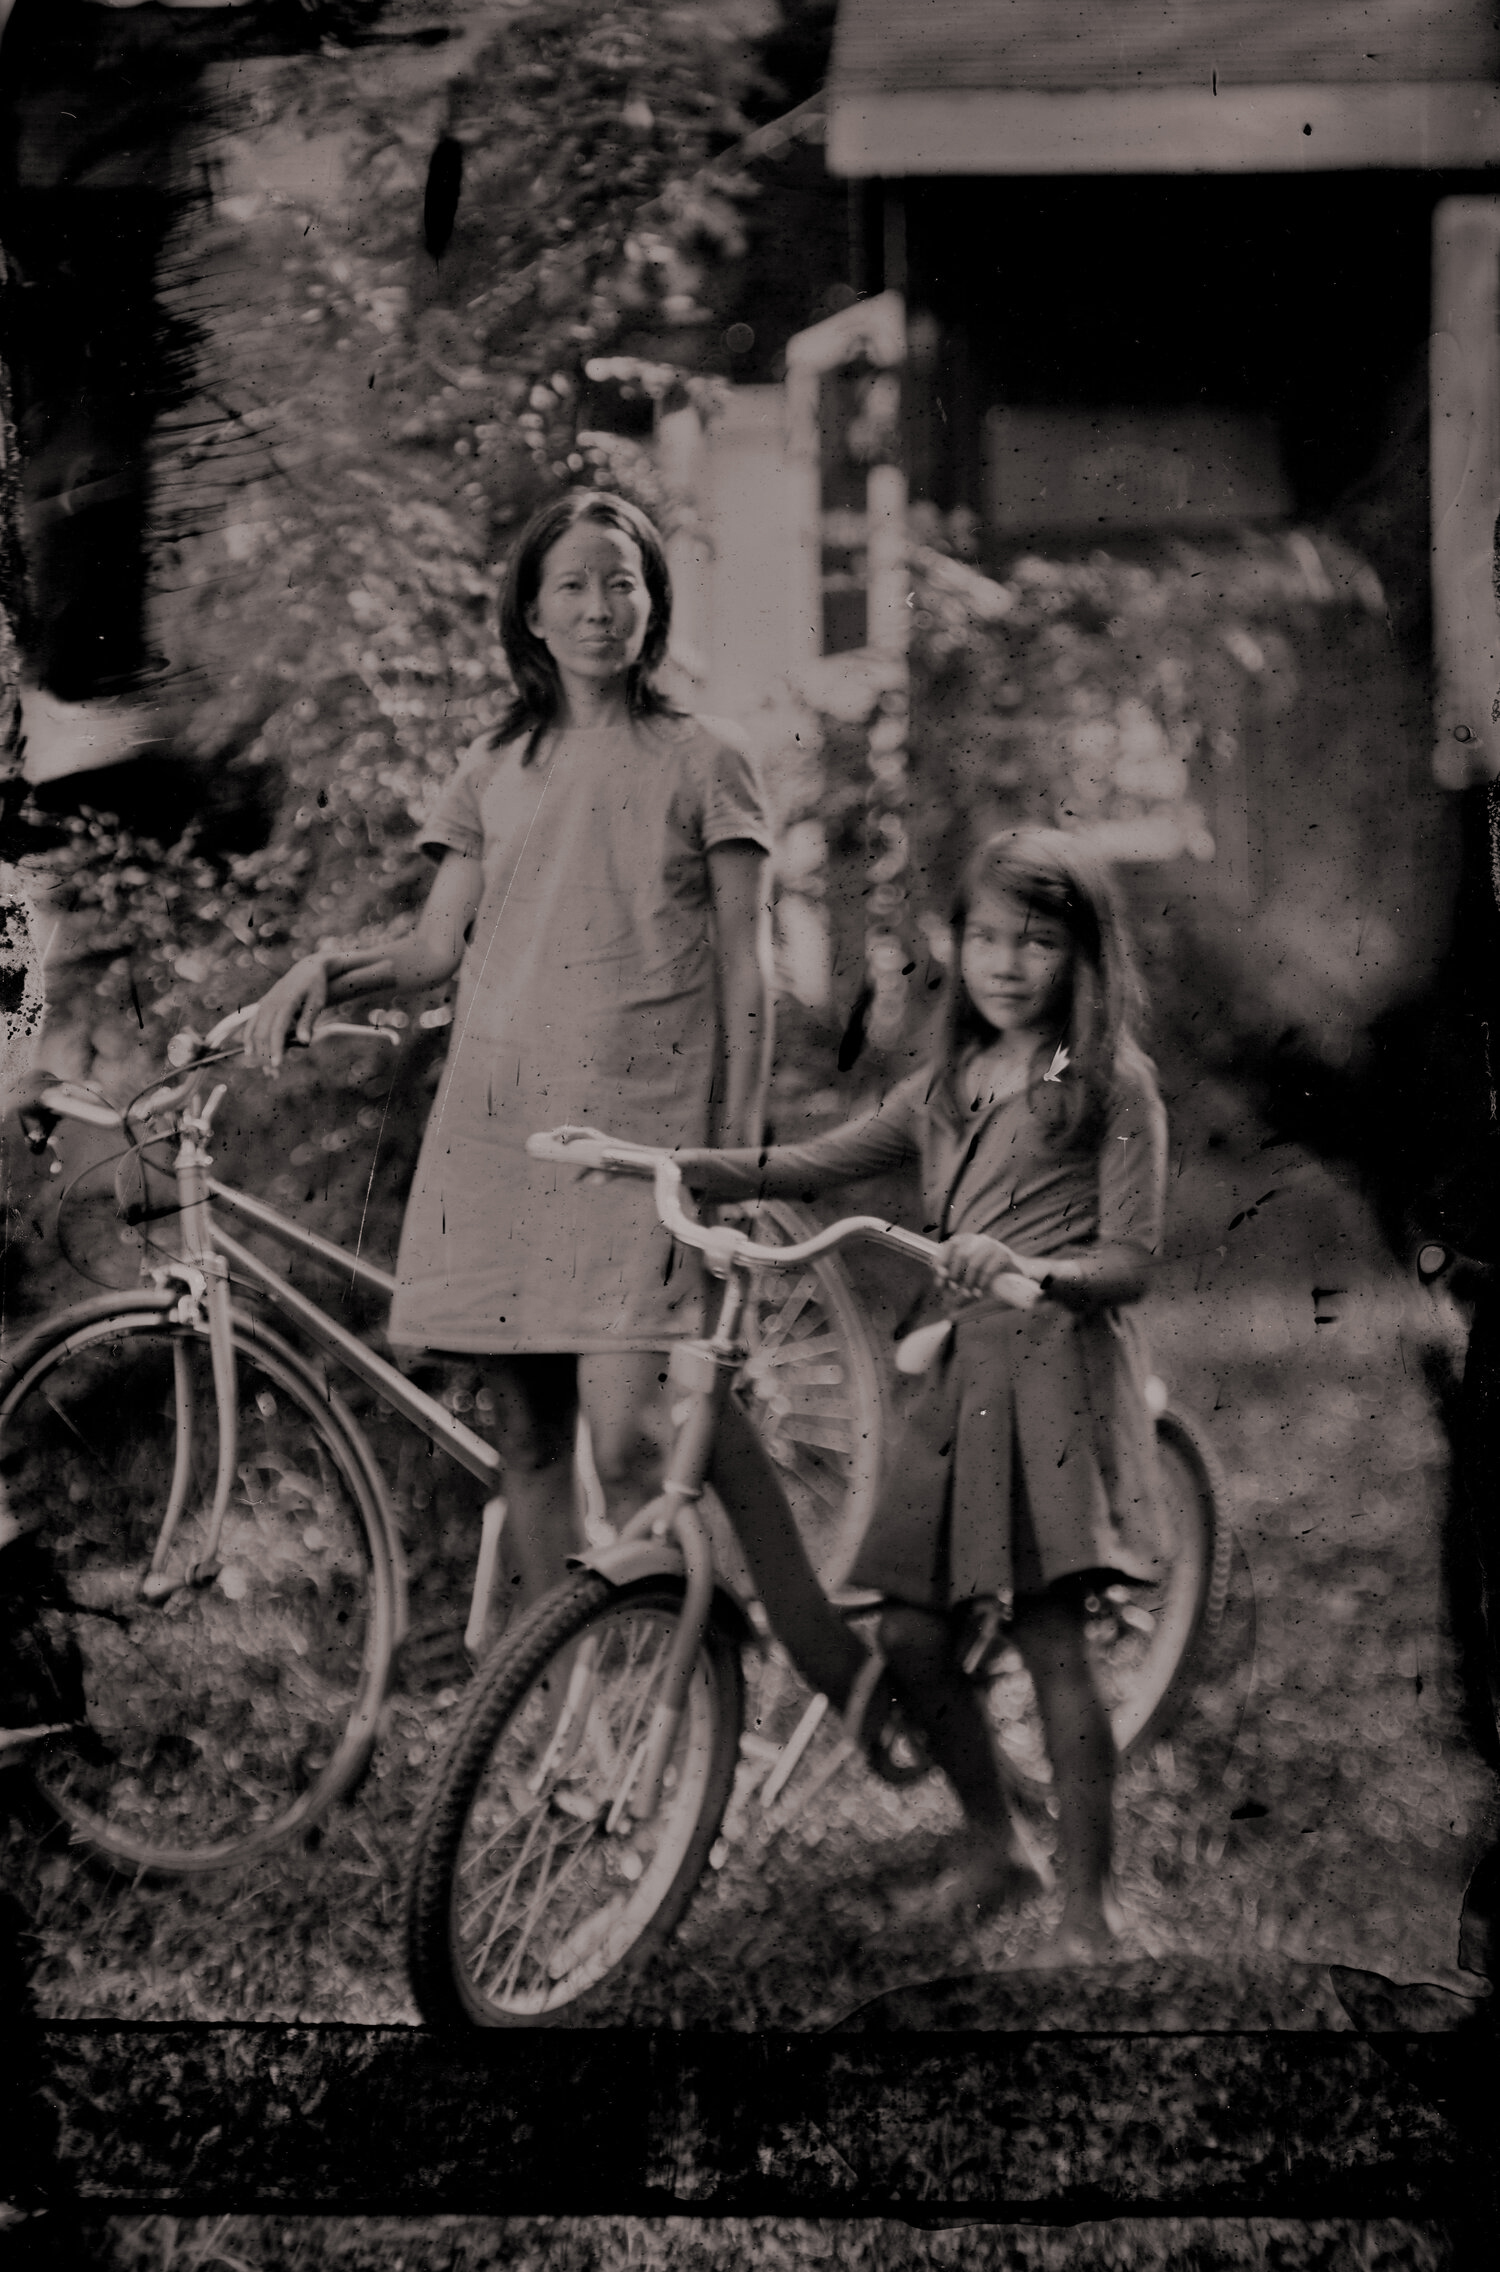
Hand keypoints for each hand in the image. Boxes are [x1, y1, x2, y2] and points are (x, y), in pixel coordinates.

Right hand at [241, 956, 329, 1072]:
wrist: (307, 969)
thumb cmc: (315, 987)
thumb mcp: (317, 1002)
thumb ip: (308, 1021)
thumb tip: (305, 1041)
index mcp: (285, 1002)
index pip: (277, 1030)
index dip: (276, 1048)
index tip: (277, 1065)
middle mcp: (270, 1003)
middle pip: (262, 1033)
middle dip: (266, 1055)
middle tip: (272, 1074)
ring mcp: (264, 1004)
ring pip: (254, 1030)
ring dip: (257, 1051)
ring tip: (264, 1069)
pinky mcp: (261, 1006)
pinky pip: (251, 1024)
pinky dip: (248, 1039)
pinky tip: (250, 1052)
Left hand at [938, 1232, 1027, 1297]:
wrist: (1017, 1276)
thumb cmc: (988, 1276)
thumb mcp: (968, 1275)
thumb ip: (953, 1279)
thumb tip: (940, 1288)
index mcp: (967, 1240)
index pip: (949, 1245)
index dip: (941, 1262)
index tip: (940, 1280)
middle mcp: (979, 1239)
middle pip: (960, 1255)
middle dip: (954, 1275)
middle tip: (955, 1290)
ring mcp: (993, 1245)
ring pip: (974, 1263)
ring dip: (968, 1282)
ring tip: (968, 1294)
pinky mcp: (1005, 1255)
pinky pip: (988, 1269)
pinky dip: (981, 1283)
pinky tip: (979, 1292)